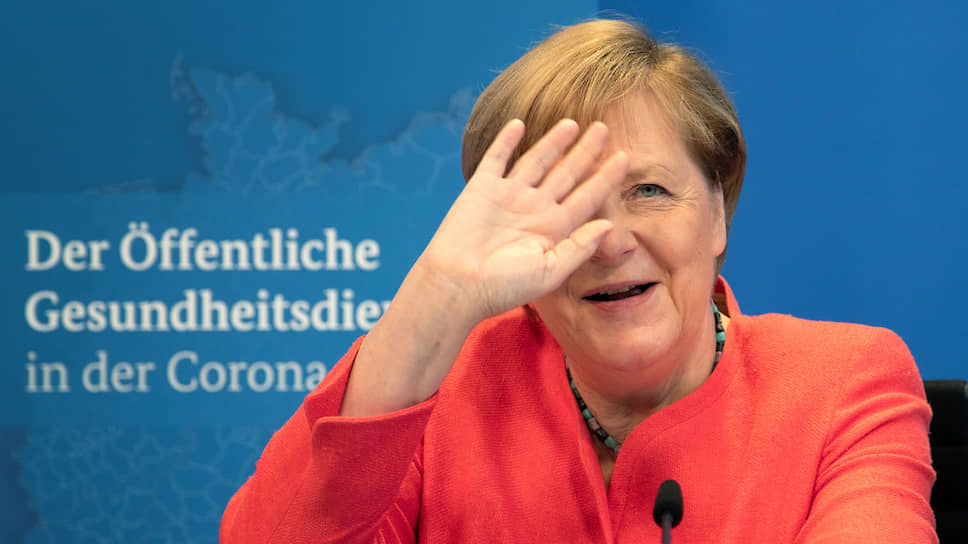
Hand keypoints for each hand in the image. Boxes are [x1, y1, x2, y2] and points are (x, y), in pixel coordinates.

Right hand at [418, 118, 628, 321]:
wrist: (459, 284)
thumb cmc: (504, 286)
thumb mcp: (550, 271)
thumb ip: (579, 248)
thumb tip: (609, 225)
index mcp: (554, 228)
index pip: (587, 197)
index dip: (606, 178)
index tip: (625, 158)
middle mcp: (534, 208)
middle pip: (566, 173)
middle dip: (586, 152)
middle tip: (604, 128)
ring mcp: (509, 196)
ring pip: (537, 161)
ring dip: (553, 141)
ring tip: (572, 123)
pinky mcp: (482, 188)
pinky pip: (497, 158)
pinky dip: (506, 141)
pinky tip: (518, 124)